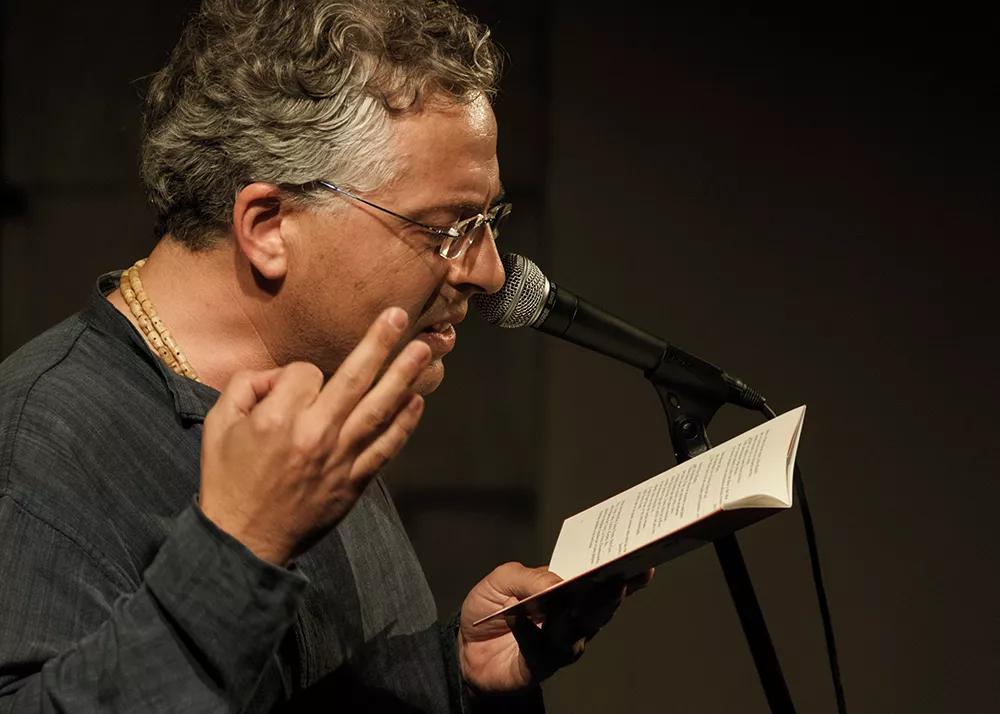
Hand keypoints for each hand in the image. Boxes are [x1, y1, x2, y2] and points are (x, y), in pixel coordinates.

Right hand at [198, 306, 429, 564]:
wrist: (244, 541)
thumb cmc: (228, 480)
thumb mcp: (217, 426)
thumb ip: (245, 387)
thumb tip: (280, 376)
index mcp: (279, 418)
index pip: (305, 373)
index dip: (296, 376)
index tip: (285, 391)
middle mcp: (315, 434)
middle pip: (355, 378)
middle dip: (380, 342)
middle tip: (401, 314)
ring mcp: (340, 459)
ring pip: (379, 409)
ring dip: (404, 376)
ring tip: (426, 350)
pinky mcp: (354, 481)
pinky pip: (386, 447)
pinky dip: (405, 423)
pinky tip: (418, 400)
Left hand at [458, 562, 653, 693]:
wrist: (466, 645)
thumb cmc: (491, 607)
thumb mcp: (503, 579)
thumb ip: (529, 577)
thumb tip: (557, 580)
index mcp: (567, 593)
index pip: (600, 584)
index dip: (625, 577)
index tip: (643, 565)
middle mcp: (570, 620)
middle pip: (597, 610)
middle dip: (609, 596)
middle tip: (618, 582)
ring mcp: (558, 645)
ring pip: (577, 633)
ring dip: (578, 618)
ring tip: (576, 603)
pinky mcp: (539, 665)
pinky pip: (540, 650)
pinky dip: (529, 633)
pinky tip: (519, 618)